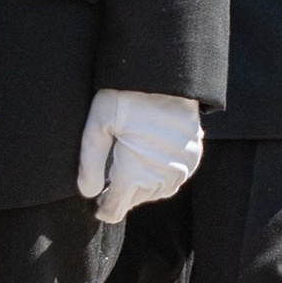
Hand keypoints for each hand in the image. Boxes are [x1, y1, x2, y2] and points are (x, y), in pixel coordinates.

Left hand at [77, 88, 204, 222]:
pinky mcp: (193, 155)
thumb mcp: (96, 124)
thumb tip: (88, 193)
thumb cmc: (126, 95)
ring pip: (158, 192)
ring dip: (142, 190)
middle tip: (109, 191)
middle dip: (122, 197)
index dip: (106, 210)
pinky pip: (177, 180)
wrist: (164, 73)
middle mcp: (160, 174)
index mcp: (133, 172)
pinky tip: (150, 171)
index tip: (98, 209)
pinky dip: (162, 181)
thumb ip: (89, 163)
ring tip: (128, 181)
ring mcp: (180, 166)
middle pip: (136, 199)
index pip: (117, 206)